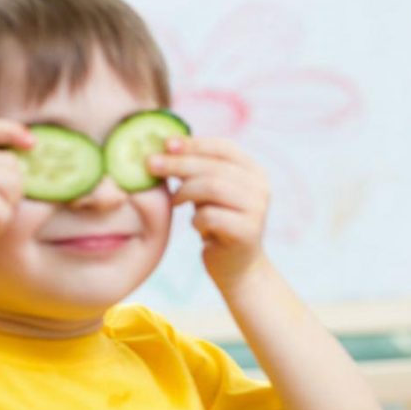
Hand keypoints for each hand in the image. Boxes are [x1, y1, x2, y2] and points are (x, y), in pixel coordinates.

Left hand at [150, 136, 269, 289]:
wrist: (238, 266)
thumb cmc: (218, 222)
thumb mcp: (210, 191)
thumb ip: (199, 169)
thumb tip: (166, 145)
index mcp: (254, 171)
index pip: (223, 147)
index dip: (193, 143)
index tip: (165, 143)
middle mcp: (260, 187)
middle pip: (214, 167)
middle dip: (178, 164)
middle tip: (150, 165)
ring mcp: (257, 209)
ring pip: (212, 187)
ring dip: (185, 192)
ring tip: (175, 202)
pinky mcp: (248, 232)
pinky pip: (210, 216)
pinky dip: (196, 220)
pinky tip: (197, 226)